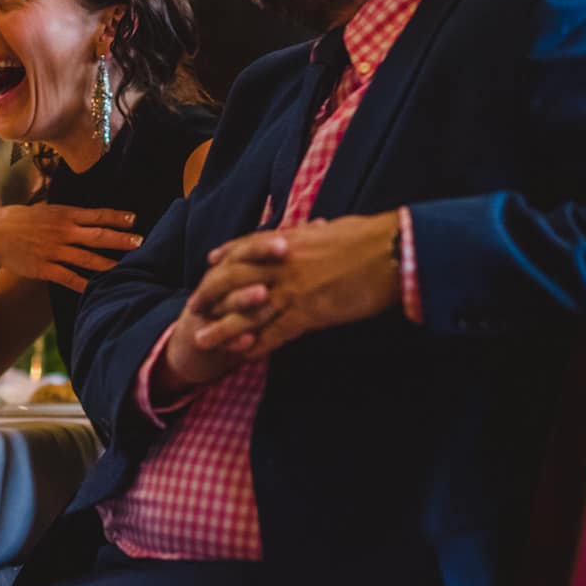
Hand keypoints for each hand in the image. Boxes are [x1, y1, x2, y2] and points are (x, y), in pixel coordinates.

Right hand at [0, 203, 141, 292]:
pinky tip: (97, 289)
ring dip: (108, 263)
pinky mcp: (44, 268)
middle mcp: (62, 231)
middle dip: (121, 239)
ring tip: (126, 267)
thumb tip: (86, 214)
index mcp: (63, 214)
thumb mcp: (44, 210)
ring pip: (87, 258)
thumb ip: (66, 214)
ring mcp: (53, 250)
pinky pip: (68, 278)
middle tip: (141, 242)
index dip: (117, 217)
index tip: (135, 218)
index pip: (96, 214)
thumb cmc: (18, 221)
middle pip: (97, 235)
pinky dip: (84, 284)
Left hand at [156, 212, 400, 390]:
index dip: (226, 255)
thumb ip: (316, 233)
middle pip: (234, 280)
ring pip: (246, 312)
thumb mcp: (336, 229)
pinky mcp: (309, 313)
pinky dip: (256, 345)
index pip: (247, 247)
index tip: (210, 262)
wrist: (392, 251)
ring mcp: (293, 290)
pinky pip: (274, 333)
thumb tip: (314, 229)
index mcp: (290, 240)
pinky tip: (242, 356)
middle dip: (211, 294)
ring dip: (222, 329)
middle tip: (193, 307)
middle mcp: (282, 264)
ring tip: (200, 341)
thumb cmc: (372, 237)